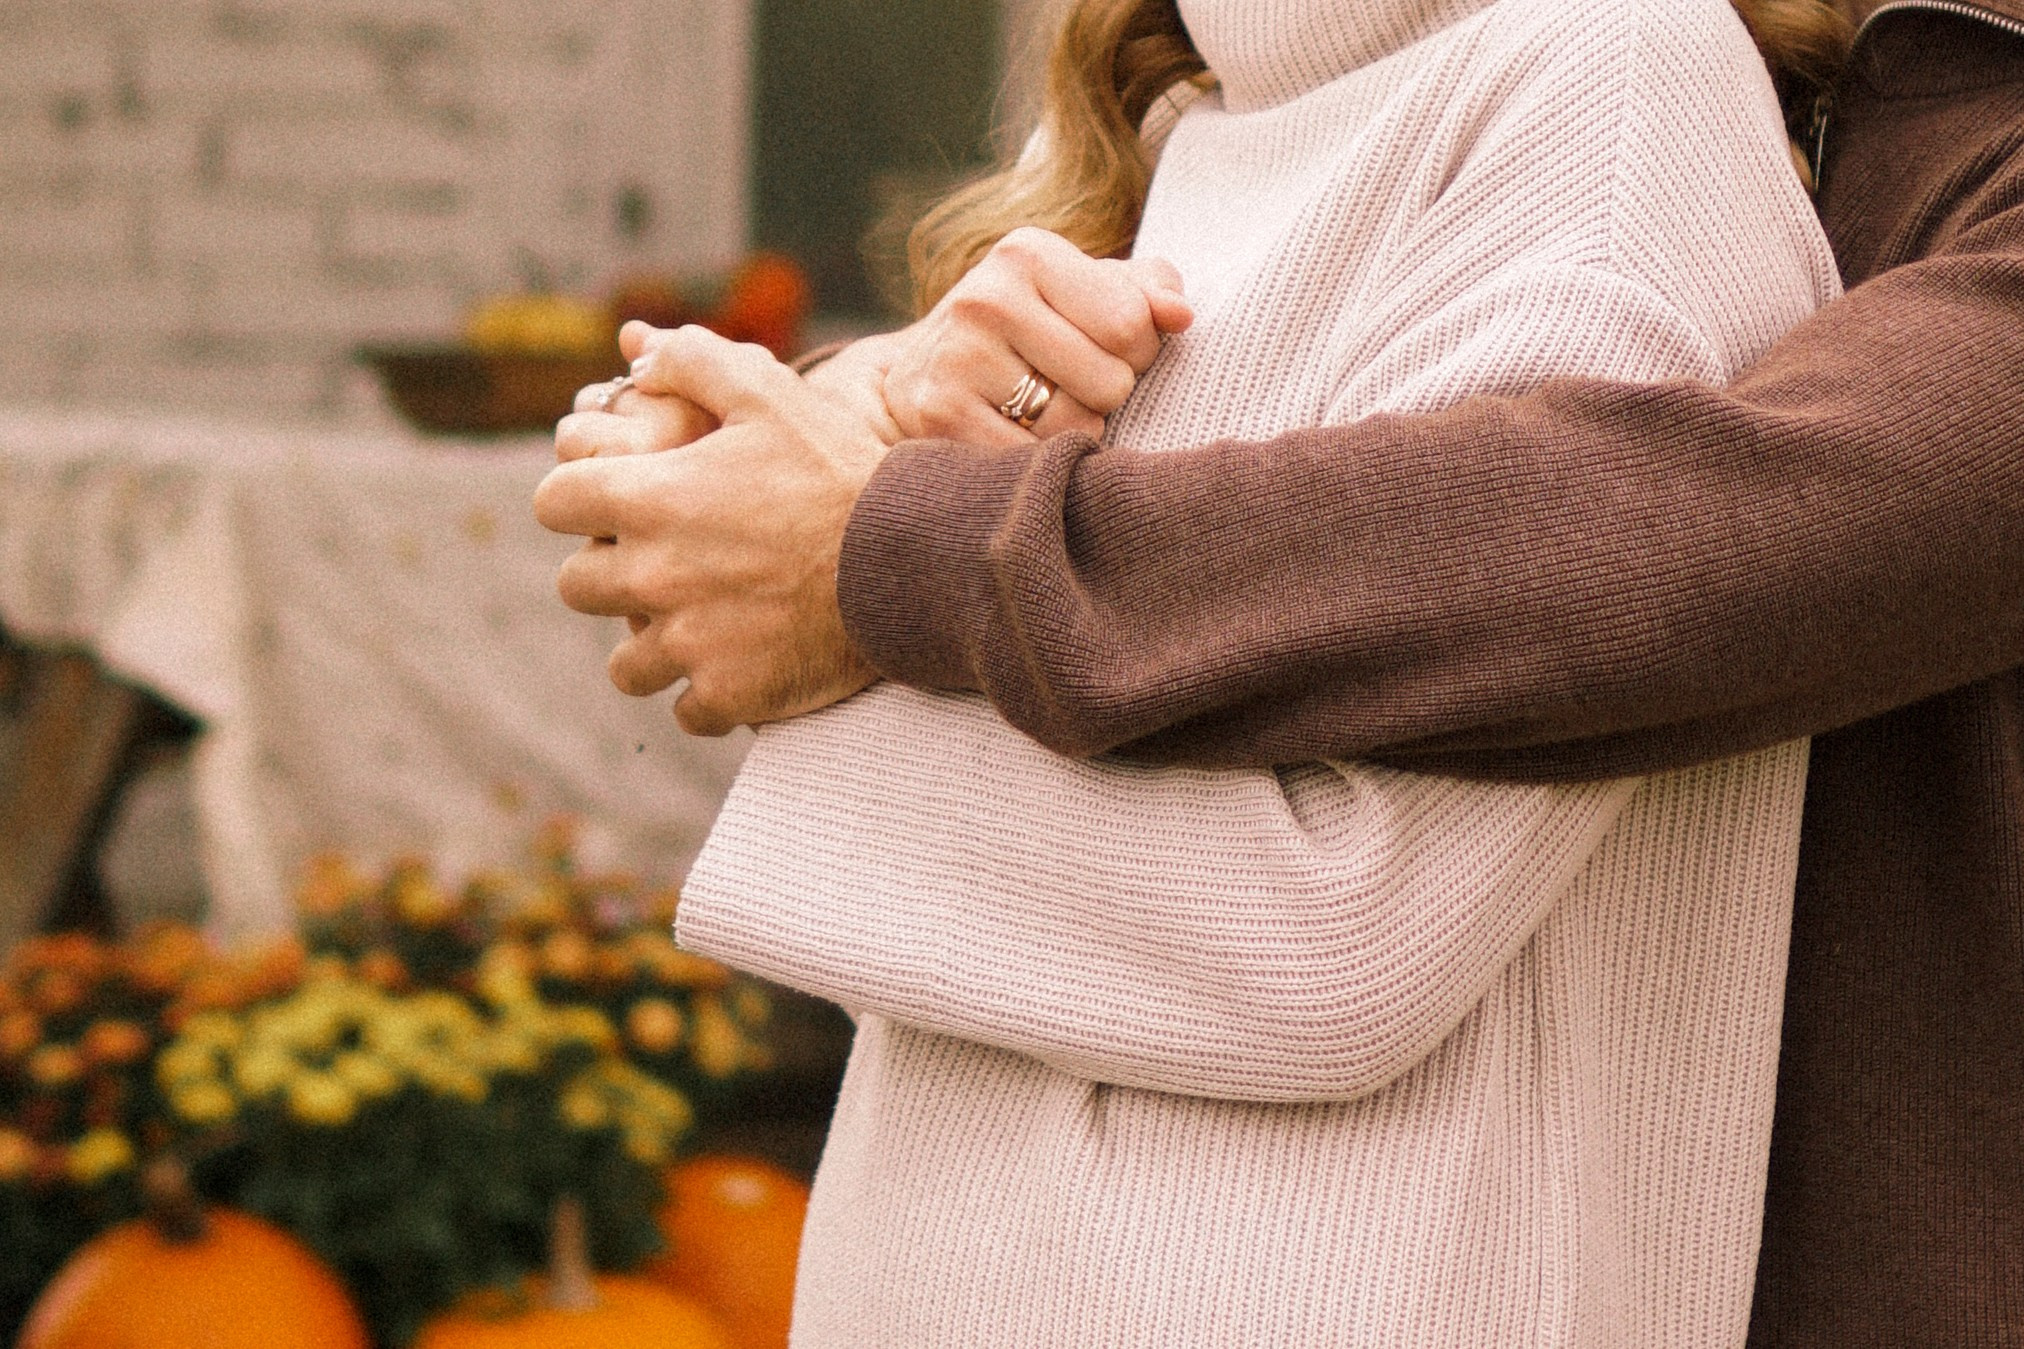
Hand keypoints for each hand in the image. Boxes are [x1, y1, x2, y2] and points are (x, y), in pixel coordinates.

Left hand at [534, 326, 886, 735]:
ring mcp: (687, 643)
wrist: (912, 559)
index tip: (614, 504)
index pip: (553, 502)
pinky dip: (708, 695)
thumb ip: (695, 359)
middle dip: (611, 574)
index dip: (580, 499)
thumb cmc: (842, 472)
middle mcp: (652, 576)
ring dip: (652, 646)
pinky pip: (686, 710)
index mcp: (648, 499)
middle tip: (665, 565)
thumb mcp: (772, 394)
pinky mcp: (727, 693)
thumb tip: (640, 350)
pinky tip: (738, 668)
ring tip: (698, 627)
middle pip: (577, 587)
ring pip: (625, 664)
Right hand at [881, 226, 1193, 446]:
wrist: (913, 378)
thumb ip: (1142, 294)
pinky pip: (1034, 462)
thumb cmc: (1023, 334)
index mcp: (1028, 253)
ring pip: (1075, 427)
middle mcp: (986, 297)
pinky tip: (1012, 439)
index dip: (1137, 353)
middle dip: (1104, 396)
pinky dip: (1038, 465)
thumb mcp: (1078, 295)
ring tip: (1037, 411)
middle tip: (1066, 387)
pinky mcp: (940, 417)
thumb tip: (1181, 315)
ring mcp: (957, 358)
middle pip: (1110, 381)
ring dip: (1073, 433)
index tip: (1104, 351)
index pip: (1131, 324)